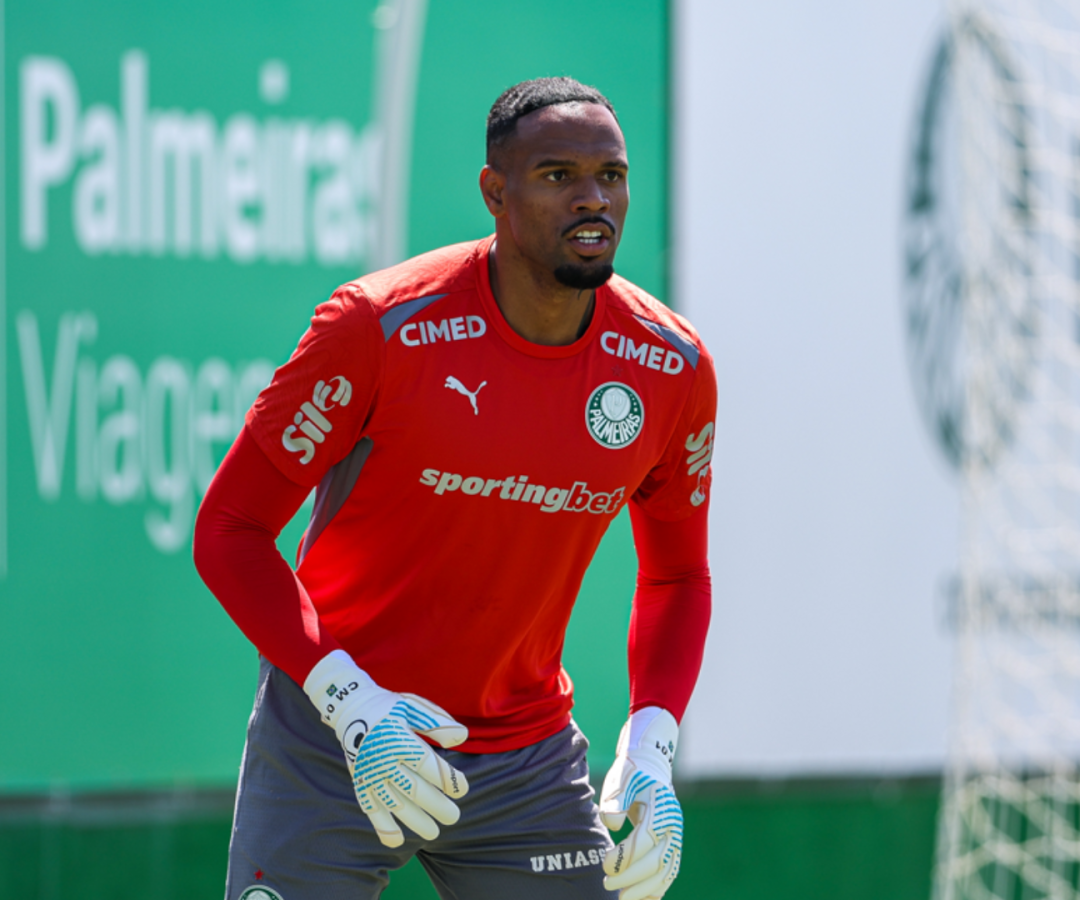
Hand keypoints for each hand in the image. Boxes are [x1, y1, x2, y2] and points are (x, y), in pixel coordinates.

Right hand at [304, 650, 468, 846]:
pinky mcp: (360, 782)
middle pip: (413, 788)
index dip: (446, 779)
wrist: (350, 708)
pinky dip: (382, 826)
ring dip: (414, 821)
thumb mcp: (413, 706)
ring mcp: (369, 774)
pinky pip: (370, 808)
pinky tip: (397, 841)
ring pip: (394, 803)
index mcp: (398, 738)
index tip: (463, 789)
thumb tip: (462, 737)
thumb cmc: (389, 708)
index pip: (426, 764)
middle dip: (436, 805)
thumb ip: (437, 722)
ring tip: (433, 833)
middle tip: (454, 817)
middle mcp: (383, 759)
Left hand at [599, 707, 682, 899]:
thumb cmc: (631, 775)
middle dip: (631, 877)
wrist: (650, 770)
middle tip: (607, 884)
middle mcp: (673, 825)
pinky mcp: (673, 847)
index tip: (604, 863)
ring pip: (665, 872)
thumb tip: (612, 824)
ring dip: (644, 889)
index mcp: (661, 807)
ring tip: (622, 899)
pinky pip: (669, 873)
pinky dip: (657, 889)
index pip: (645, 840)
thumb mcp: (620, 778)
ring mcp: (676, 838)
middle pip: (656, 860)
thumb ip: (614, 799)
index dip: (625, 856)